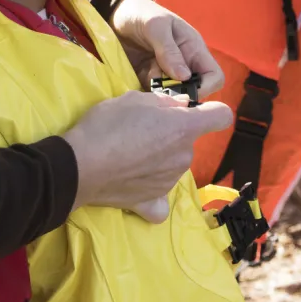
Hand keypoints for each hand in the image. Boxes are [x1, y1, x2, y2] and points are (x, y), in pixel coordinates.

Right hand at [63, 90, 231, 219]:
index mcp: (184, 128)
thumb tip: (182, 105)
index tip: (191, 111)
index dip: (210, 110)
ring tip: (129, 153)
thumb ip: (165, 102)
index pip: (221, 116)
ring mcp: (170, 182)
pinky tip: (137, 183)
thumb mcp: (133, 99)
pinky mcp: (153, 202)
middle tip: (141, 130)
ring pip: (174, 163)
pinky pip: (161, 198)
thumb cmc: (106, 125)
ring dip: (160, 157)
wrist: (79, 166)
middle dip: (172, 134)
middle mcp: (184, 156)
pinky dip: (153, 191)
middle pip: (189, 141)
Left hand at [111, 0, 225, 95]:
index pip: (214, 76)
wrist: (117, 14)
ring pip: (172, 97)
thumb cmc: (142, 14)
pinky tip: (135, 83)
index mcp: (193, 49)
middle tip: (157, 87)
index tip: (183, 91)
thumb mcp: (156, 26)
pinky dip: (146, 95)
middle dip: (177, 94)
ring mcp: (166, 75)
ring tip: (143, 79)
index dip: (204, 88)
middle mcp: (184, 65)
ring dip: (159, 95)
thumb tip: (185, 77)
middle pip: (193, 92)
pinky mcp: (148, 80)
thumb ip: (169, 50)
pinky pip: (152, 96)